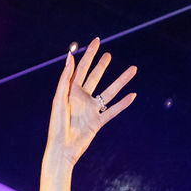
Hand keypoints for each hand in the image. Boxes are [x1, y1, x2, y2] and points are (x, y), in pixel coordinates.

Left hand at [44, 37, 136, 173]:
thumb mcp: (59, 99)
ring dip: (121, 81)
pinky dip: (123, 104)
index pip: (81, 68)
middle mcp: (82, 99)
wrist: (62, 149)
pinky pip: (113, 111)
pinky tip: (133, 95)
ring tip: (132, 69)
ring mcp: (91, 110)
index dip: (89, 54)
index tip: (97, 41)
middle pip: (95, 77)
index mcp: (71, 92)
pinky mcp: (98, 122)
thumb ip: (65, 78)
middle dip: (101, 65)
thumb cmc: (57, 125)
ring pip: (109, 92)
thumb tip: (70, 56)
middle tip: (109, 54)